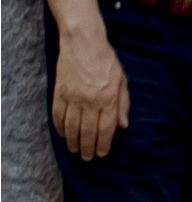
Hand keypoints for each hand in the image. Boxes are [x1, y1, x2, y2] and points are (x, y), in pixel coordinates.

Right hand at [48, 34, 127, 164]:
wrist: (83, 43)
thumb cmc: (106, 61)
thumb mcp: (122, 81)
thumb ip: (122, 104)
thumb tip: (123, 126)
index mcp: (108, 98)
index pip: (106, 128)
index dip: (104, 144)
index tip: (102, 154)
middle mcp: (90, 101)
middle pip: (87, 131)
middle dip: (87, 147)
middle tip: (87, 158)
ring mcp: (72, 98)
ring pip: (71, 127)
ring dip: (72, 141)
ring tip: (75, 150)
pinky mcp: (59, 93)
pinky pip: (58, 116)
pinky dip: (60, 128)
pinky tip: (63, 135)